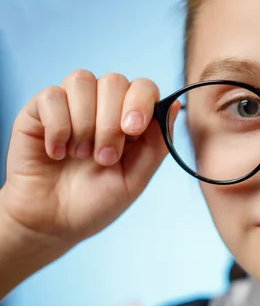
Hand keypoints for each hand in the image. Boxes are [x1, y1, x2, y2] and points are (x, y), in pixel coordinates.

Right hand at [0, 70, 177, 250]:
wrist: (53, 224)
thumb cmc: (95, 202)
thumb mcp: (135, 178)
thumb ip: (157, 144)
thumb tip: (174, 105)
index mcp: (129, 119)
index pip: (143, 87)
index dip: (141, 101)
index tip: (133, 130)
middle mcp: (101, 105)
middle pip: (114, 80)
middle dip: (111, 122)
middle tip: (105, 158)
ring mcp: (70, 105)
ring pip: (82, 80)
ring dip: (85, 123)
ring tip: (81, 156)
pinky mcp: (38, 111)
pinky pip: (51, 96)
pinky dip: (58, 127)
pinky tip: (58, 153)